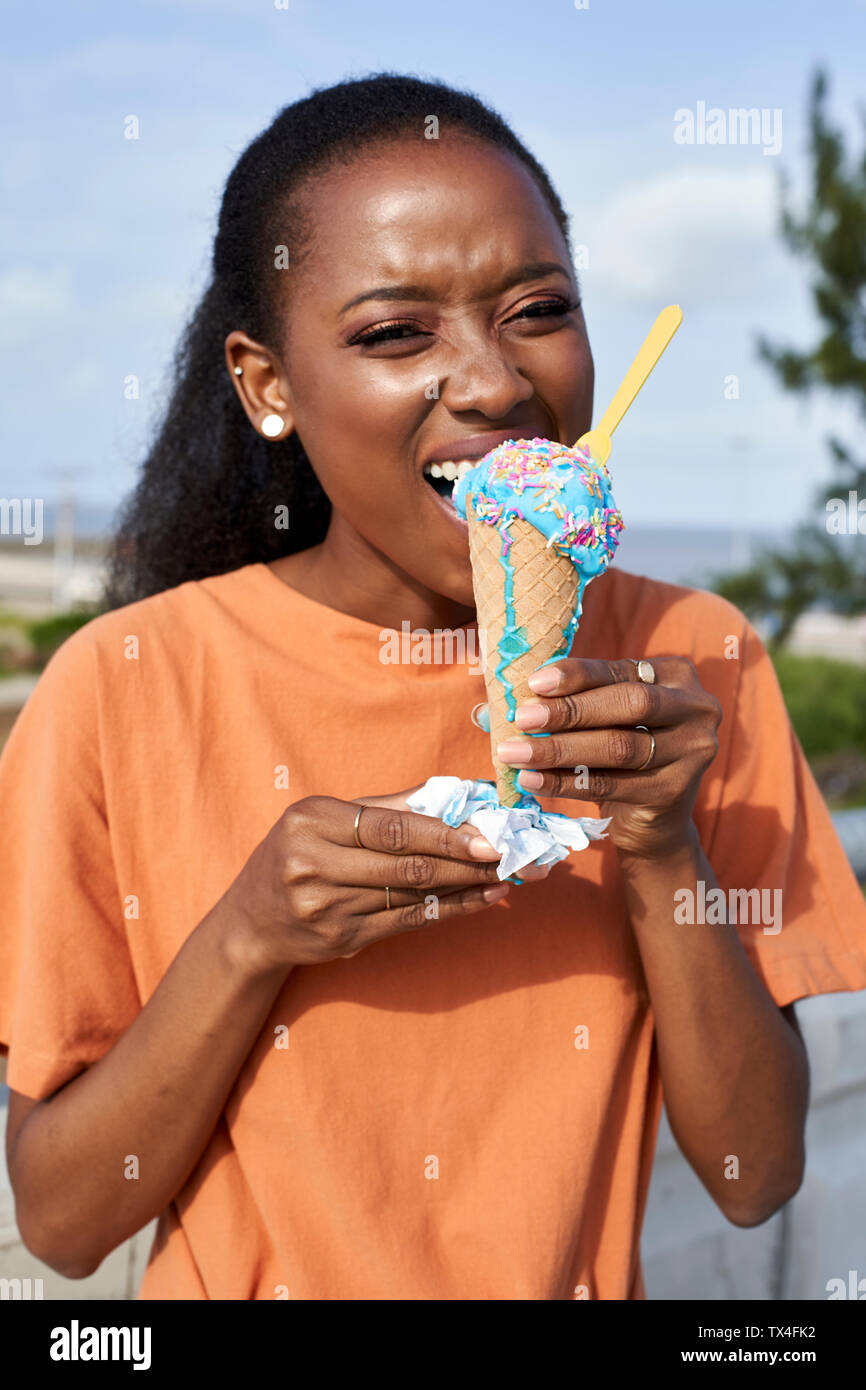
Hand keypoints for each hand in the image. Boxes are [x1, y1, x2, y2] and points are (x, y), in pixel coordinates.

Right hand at [222, 790, 513, 974]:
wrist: (251, 922)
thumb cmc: (297, 855)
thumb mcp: (323, 819)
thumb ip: (385, 806)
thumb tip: (453, 793)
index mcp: (311, 822)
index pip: (389, 828)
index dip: (442, 834)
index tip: (485, 835)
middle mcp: (314, 865)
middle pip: (405, 865)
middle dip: (464, 861)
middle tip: (508, 855)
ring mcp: (326, 908)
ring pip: (412, 895)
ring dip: (465, 887)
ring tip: (504, 876)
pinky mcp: (342, 940)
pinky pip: (408, 922)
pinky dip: (449, 909)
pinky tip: (480, 900)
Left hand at [495, 657, 721, 858]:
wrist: (652, 822)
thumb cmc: (616, 756)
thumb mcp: (600, 721)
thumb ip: (562, 703)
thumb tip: (489, 707)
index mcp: (675, 675)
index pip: (620, 671)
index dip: (576, 675)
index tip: (533, 683)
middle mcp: (696, 708)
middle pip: (629, 704)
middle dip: (570, 711)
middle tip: (521, 718)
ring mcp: (693, 751)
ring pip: (619, 746)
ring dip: (559, 749)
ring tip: (514, 752)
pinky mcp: (676, 791)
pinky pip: (612, 784)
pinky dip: (567, 782)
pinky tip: (532, 781)